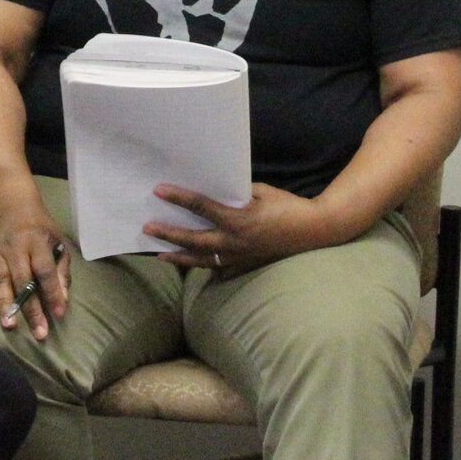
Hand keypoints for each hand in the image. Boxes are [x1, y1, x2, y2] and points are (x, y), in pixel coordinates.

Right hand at [0, 209, 69, 340]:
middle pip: (23, 280)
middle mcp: (15, 247)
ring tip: (9, 325)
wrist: (12, 206)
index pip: (45, 271)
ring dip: (4, 304)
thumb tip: (62, 302)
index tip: (59, 315)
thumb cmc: (40, 230)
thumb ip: (61, 272)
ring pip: (0, 280)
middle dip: (31, 309)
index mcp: (38, 242)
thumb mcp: (58, 243)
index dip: (53, 293)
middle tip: (38, 333)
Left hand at [145, 183, 329, 276]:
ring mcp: (240, 256)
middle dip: (169, 234)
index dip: (179, 198)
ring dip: (180, 257)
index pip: (201, 207)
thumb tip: (214, 191)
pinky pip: (220, 268)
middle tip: (148, 229)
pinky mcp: (246, 264)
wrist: (312, 231)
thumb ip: (235, 194)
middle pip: (194, 240)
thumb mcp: (260, 191)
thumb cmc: (287, 206)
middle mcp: (235, 240)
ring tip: (160, 254)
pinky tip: (191, 265)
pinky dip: (203, 267)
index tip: (159, 191)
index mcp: (238, 218)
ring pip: (203, 260)